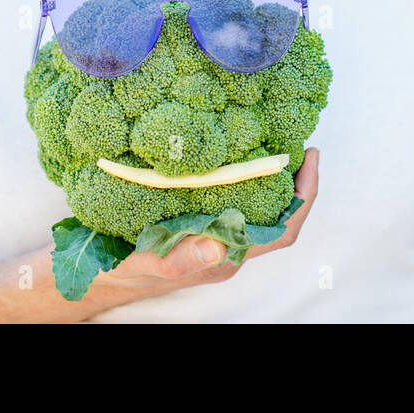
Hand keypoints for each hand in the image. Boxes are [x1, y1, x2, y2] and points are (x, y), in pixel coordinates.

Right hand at [94, 147, 319, 296]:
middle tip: (296, 138)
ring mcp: (218, 236)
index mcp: (226, 256)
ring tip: (273, 139)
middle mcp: (229, 246)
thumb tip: (220, 248)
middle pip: (279, 215)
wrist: (104, 276)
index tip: (309, 156)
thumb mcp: (148, 263)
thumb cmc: (126, 272)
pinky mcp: (203, 225)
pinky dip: (245, 177)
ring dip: (272, 177)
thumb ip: (181, 259)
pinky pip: (237, 201)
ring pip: (260, 208)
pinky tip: (235, 154)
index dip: (303, 195)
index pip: (283, 229)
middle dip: (294, 180)